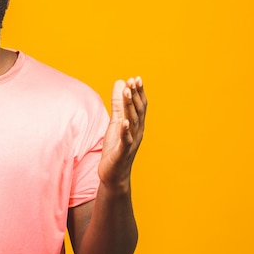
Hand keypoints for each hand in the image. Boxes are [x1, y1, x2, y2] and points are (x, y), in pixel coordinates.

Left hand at [98, 77, 146, 192]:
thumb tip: (120, 83)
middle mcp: (136, 132)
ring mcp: (131, 142)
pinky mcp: (122, 152)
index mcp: (135, 125)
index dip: (138, 92)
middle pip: (138, 111)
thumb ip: (117, 104)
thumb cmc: (115, 148)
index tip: (136, 78)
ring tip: (127, 92)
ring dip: (129, 106)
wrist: (114, 175)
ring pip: (132, 122)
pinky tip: (124, 122)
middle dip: (136, 95)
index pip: (140, 106)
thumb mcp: (115, 123)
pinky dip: (125, 131)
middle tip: (134, 80)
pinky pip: (125, 140)